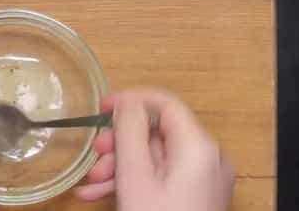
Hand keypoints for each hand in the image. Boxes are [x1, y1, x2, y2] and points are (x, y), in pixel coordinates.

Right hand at [74, 89, 234, 210]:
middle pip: (157, 135)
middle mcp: (207, 159)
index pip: (165, 104)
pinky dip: (134, 183)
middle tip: (94, 155)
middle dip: (120, 144)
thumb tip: (127, 101)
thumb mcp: (135, 177)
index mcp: (198, 147)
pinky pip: (162, 180)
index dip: (131, 100)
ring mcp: (203, 181)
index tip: (100, 107)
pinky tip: (101, 196)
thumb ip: (130, 133)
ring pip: (156, 160)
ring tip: (91, 185)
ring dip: (120, 167)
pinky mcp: (196, 198)